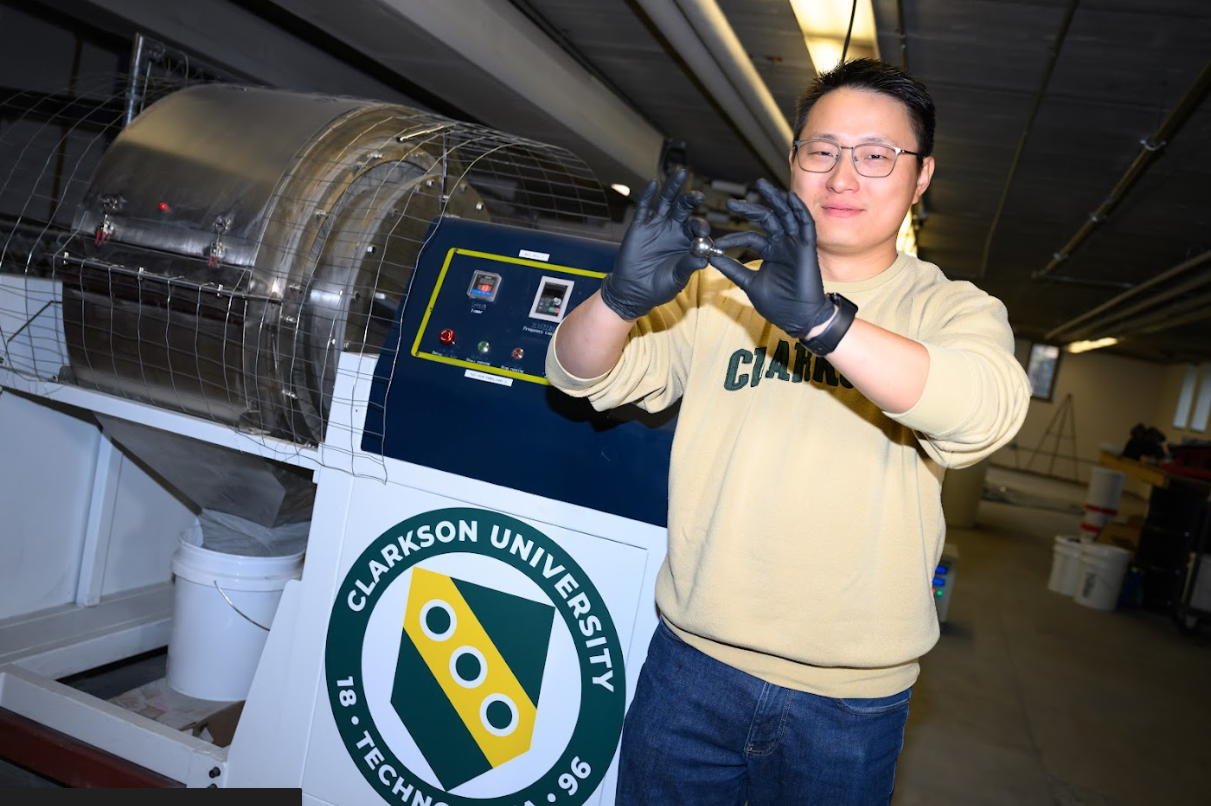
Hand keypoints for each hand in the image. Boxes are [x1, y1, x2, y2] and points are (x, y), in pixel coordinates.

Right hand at [600, 169, 709, 320]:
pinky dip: (647, 195)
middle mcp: (674, 229)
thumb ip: (689, 266)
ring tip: (681, 173)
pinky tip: (653, 184)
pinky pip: (644, 207)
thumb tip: (704, 258)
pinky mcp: (640, 226)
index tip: (702, 232)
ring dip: (673, 188)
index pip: (697, 228)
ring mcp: (657, 225)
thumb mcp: (677, 278)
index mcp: (687, 241)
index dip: (701, 227)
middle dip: (691, 200)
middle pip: (684, 208)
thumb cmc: (659, 287)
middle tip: (699, 196)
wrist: (634, 291)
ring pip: (666, 201)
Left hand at [709, 179, 833, 338]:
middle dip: (750, 208)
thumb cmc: (777, 304)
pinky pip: (805, 224)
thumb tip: (710, 257)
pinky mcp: (808, 248)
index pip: (750, 236)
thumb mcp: (749, 283)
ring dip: (774, 199)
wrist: (798, 318)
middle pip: (767, 219)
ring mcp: (795, 244)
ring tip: (760, 184)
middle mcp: (782, 244)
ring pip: (785, 215)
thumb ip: (732, 269)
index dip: (733, 236)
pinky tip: (789, 197)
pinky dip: (798, 210)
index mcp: (770, 252)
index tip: (716, 241)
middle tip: (731, 203)